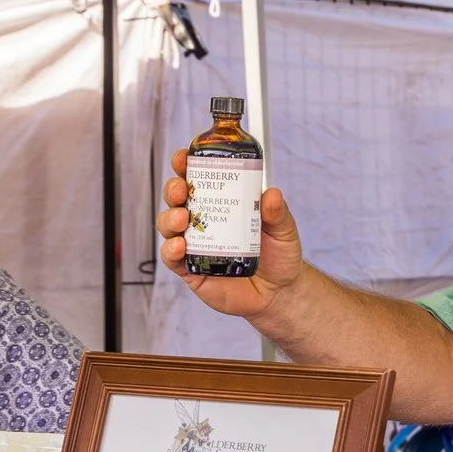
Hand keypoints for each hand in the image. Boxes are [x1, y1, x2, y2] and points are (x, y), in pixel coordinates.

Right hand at [156, 147, 307, 318]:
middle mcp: (204, 221)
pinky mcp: (191, 270)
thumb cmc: (278, 256)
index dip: (187, 166)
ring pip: (169, 225)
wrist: (279, 293)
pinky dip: (171, 250)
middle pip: (177, 198)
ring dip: (170, 217)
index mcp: (222, 203)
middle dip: (173, 189)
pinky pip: (172, 258)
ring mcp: (195, 245)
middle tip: (182, 188)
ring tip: (183, 217)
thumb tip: (272, 194)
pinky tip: (180, 245)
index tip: (185, 158)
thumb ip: (277, 212)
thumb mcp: (283, 229)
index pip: (198, 179)